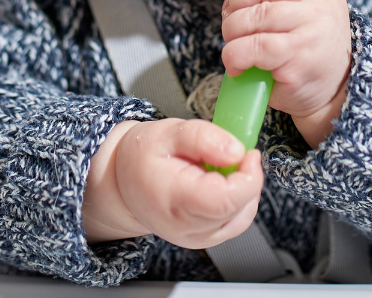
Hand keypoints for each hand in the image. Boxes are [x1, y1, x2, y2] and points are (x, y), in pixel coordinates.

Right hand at [82, 119, 262, 247]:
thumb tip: (236, 151)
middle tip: (227, 154)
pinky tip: (220, 183)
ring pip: (243, 215)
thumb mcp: (168, 132)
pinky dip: (239, 200)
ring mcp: (197, 238)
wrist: (123, 184)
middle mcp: (186, 227)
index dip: (248, 176)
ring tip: (217, 168)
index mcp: (175, 199)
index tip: (247, 153)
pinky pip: (237, 221)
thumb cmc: (143, 157)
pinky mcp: (205, 239)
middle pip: (239, 208)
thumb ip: (204, 137)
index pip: (226, 200)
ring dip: (243, 189)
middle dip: (246, 177)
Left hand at [221, 0, 351, 147]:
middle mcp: (320, 1)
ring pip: (254, 16)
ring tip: (235, 46)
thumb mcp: (306, 9)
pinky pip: (254, 46)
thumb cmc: (309, 48)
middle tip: (233, 25)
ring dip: (232, 32)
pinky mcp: (298, 57)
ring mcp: (311, 28)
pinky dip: (235, 55)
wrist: (333, 90)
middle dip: (235, 6)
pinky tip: (237, 65)